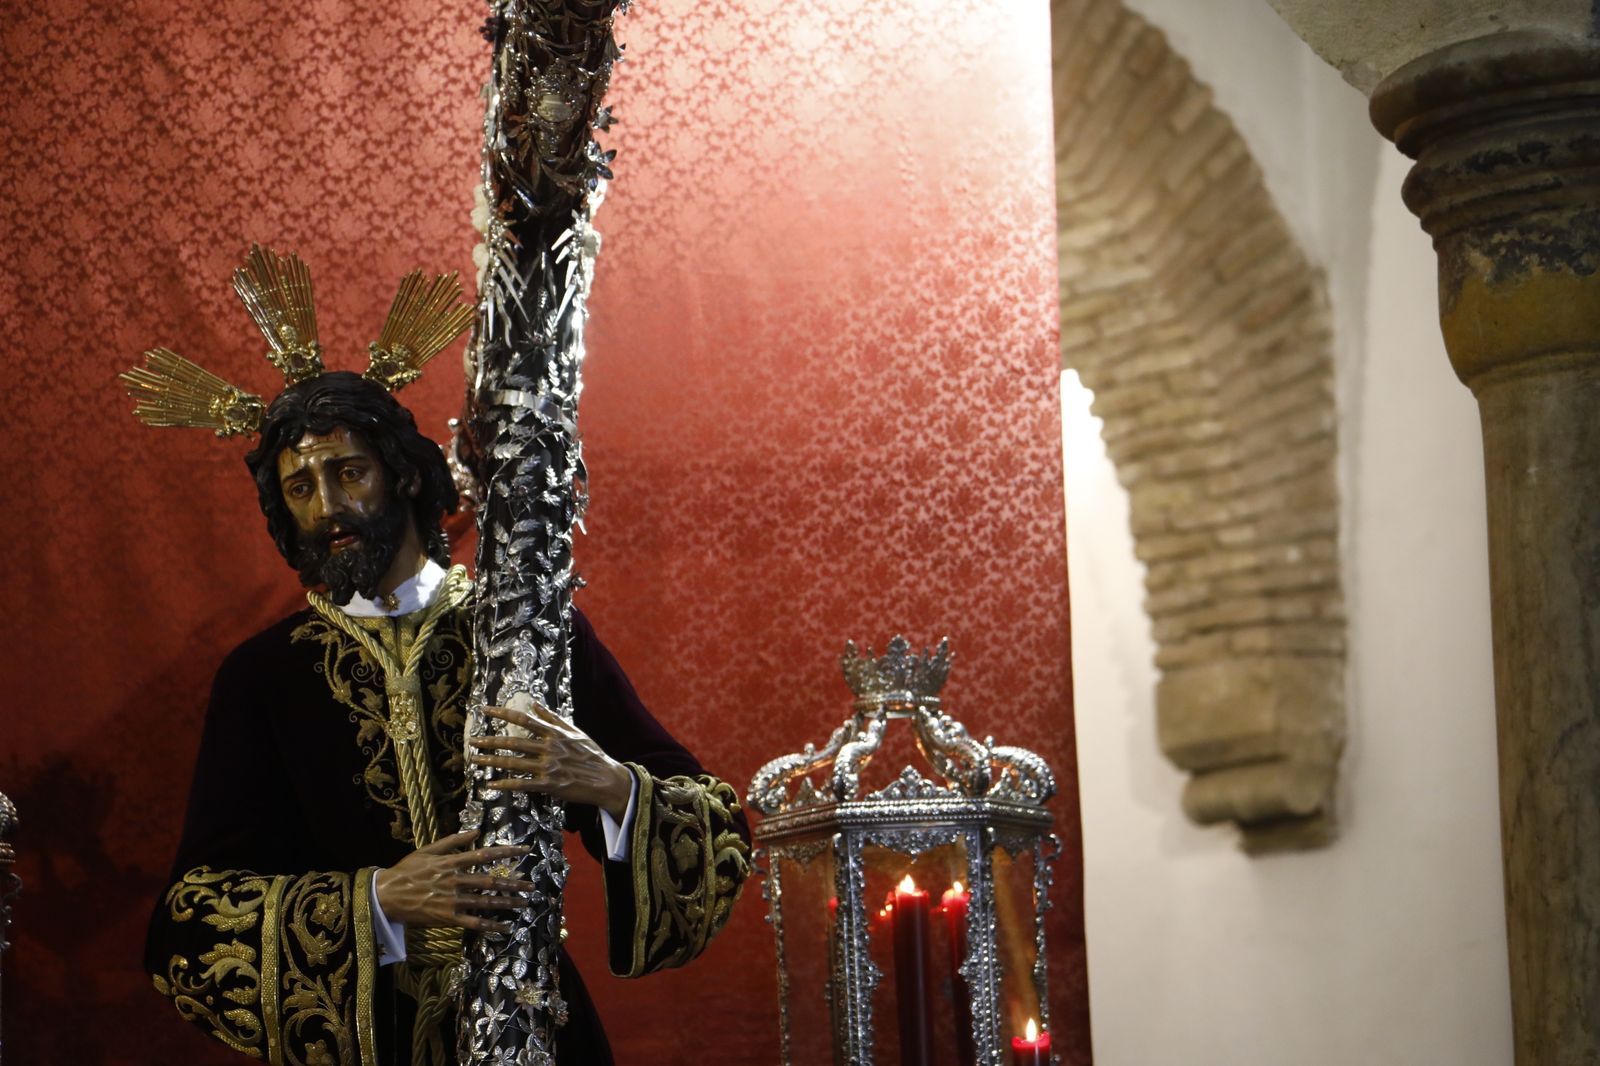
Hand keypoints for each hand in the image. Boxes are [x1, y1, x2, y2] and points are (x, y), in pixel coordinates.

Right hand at [374, 829, 532, 933]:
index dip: (507, 852)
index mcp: (451, 862)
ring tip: (524, 904)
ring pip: (485, 902)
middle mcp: (455, 880)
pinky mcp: (447, 917)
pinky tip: (504, 927)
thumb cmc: (407, 870)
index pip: (485, 854)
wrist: (386, 895)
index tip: (525, 850)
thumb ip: (453, 840)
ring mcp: (451, 900)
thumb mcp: (428, 850)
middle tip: (531, 885)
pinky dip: (489, 925)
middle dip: (513, 883)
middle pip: (490, 881)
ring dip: (507, 903)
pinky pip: (473, 922)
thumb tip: (476, 830)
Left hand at [469, 703, 632, 820]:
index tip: (485, 710)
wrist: (607, 779)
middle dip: (489, 740)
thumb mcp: (575, 731)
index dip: (502, 713)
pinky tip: (491, 784)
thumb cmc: (592, 754)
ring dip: (491, 761)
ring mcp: (548, 767)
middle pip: (513, 742)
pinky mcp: (549, 785)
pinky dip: (505, 784)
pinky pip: (522, 784)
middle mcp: (549, 748)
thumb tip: (535, 704)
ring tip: (474, 760)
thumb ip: (553, 718)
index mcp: (554, 733)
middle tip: (472, 740)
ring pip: (513, 763)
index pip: (523, 719)